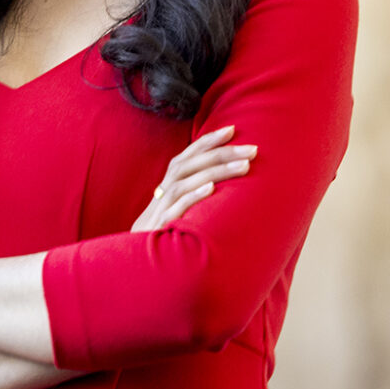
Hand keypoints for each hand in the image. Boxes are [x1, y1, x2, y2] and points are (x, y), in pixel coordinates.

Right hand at [132, 125, 255, 231]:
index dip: (209, 140)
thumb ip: (193, 192)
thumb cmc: (163, 231)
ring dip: (216, 171)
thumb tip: (221, 180)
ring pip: (186, 181)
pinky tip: (211, 188)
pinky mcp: (161, 226)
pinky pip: (176, 207)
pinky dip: (193, 195)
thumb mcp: (177, 208)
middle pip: (191, 163)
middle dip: (223, 153)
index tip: (233, 129)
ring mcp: (161, 208)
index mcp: (169, 183)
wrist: (136, 260)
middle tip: (253, 149)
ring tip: (244, 166)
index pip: (189, 154)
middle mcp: (164, 190)